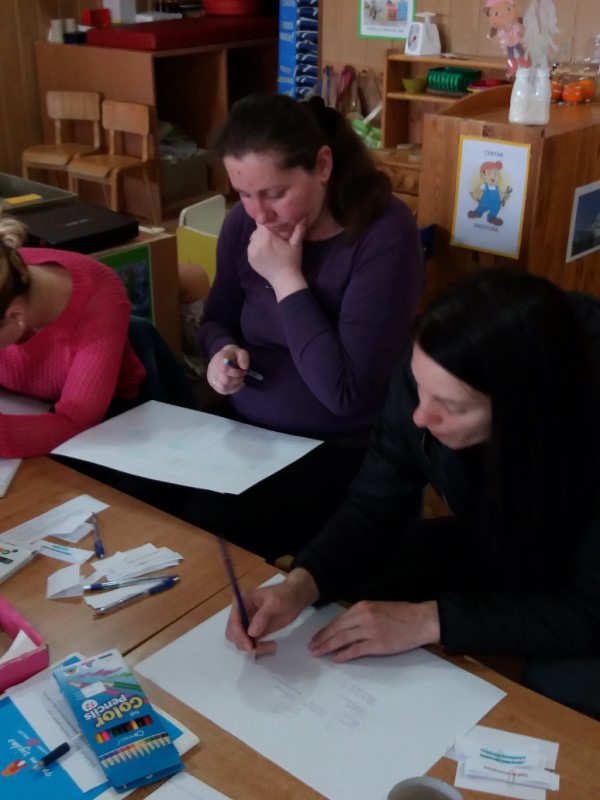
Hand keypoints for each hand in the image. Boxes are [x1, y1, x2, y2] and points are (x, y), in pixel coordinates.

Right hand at [207, 345, 249, 394]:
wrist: (223, 357)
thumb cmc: (233, 355)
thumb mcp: (240, 352)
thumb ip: (243, 357)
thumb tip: (244, 367)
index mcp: (219, 359)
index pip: (224, 370)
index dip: (236, 373)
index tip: (244, 371)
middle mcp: (212, 369)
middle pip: (225, 380)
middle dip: (237, 380)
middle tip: (242, 376)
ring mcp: (212, 378)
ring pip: (223, 387)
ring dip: (235, 385)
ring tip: (240, 380)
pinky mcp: (213, 384)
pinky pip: (223, 391)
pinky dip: (232, 389)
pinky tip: (237, 385)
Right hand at [225, 568, 318, 656]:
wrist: (296, 598)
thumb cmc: (284, 594)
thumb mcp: (274, 601)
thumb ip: (262, 616)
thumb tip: (251, 633)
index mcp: (241, 602)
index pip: (233, 621)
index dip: (238, 634)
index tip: (249, 646)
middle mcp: (241, 613)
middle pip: (233, 633)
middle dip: (243, 643)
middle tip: (258, 648)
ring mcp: (248, 623)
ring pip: (241, 641)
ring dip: (252, 648)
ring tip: (271, 646)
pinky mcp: (256, 632)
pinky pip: (251, 644)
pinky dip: (259, 649)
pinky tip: (272, 647)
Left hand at [247, 220, 307, 300]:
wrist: (284, 280)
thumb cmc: (292, 261)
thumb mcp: (296, 244)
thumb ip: (298, 230)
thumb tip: (303, 217)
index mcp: (267, 236)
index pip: (262, 221)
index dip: (267, 221)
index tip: (273, 224)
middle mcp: (256, 242)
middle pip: (257, 230)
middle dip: (264, 231)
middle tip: (273, 237)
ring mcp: (251, 251)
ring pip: (253, 238)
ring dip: (259, 239)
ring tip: (269, 246)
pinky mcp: (249, 259)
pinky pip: (251, 248)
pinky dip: (256, 248)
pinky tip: (265, 253)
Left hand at [308, 600, 440, 662]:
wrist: (420, 620)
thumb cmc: (401, 614)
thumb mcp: (378, 607)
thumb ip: (362, 615)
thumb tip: (346, 626)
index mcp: (362, 606)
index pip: (338, 620)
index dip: (325, 630)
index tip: (316, 637)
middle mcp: (363, 617)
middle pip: (337, 630)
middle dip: (322, 639)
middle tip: (311, 648)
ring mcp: (370, 631)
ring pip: (342, 640)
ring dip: (328, 647)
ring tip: (318, 654)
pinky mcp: (377, 644)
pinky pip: (355, 650)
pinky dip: (343, 655)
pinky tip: (335, 658)